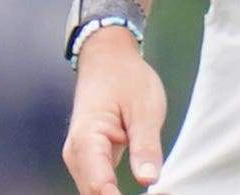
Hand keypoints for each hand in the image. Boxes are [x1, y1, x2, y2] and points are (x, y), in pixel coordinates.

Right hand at [61, 27, 167, 193]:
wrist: (107, 59)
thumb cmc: (125, 78)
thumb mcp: (144, 109)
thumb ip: (146, 146)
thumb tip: (148, 180)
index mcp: (86, 141)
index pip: (100, 187)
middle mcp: (76, 155)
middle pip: (95, 194)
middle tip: (162, 194)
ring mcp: (81, 158)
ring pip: (96, 192)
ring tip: (159, 192)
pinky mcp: (91, 158)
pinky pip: (100, 183)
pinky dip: (118, 191)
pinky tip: (146, 188)